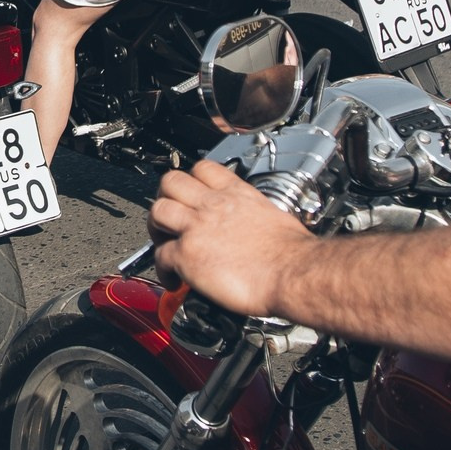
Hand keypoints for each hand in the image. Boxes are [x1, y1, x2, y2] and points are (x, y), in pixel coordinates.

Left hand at [146, 159, 315, 317]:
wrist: (294, 273)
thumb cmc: (293, 253)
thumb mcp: (273, 215)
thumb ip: (252, 213)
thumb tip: (249, 226)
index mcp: (236, 194)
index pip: (203, 168)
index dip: (191, 180)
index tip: (188, 193)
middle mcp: (213, 205)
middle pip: (170, 182)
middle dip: (165, 198)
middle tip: (169, 217)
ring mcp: (196, 228)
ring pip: (158, 211)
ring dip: (156, 229)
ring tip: (164, 245)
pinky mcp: (187, 254)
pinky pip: (159, 256)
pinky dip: (162, 270)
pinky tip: (173, 280)